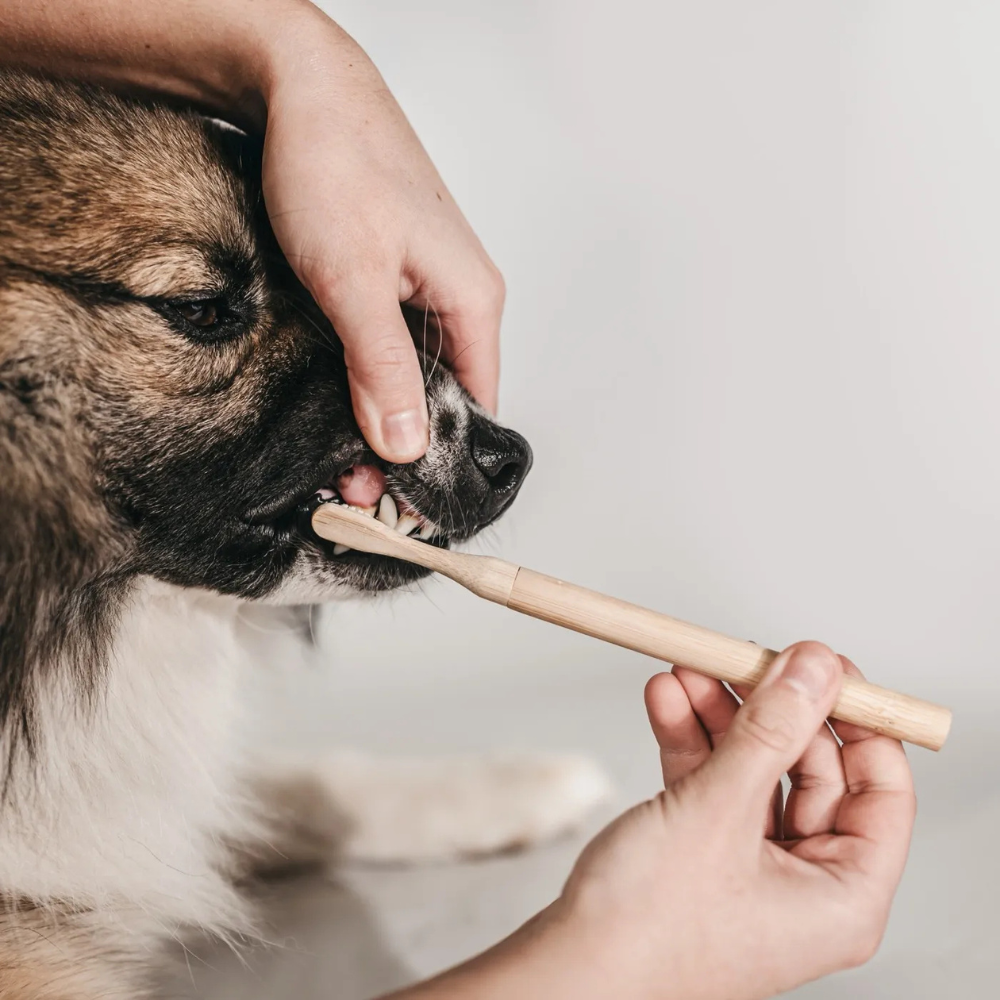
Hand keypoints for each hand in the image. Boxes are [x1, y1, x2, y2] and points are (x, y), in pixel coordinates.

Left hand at [0, 0, 502, 463]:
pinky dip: (368, 377)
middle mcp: (461, 297)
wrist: (299, 88)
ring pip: (417, 372)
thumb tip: (407, 445)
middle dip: (404, 445)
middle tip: (350, 484)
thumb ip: (382, 368)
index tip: (397, 503)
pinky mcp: (394, 276)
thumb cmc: (333, 164)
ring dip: (382, 413)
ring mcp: (427, 285)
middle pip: (447, 396)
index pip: (477, 408)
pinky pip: (393, 344)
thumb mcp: (351, 281)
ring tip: (338, 453)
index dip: (439, 461)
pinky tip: (336, 396)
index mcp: (473, 301)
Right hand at [388, 642, 915, 999]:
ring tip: (685, 669)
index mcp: (842, 895)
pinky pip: (713, 786)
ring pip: (754, 770)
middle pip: (809, 769)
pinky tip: (664, 701)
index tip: (820, 665)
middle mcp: (806, 886)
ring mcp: (753, 870)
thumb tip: (814, 667)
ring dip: (719, 717)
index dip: (855, 719)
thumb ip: (771, 731)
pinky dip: (690, 743)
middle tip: (739, 657)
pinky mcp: (707, 857)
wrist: (568, 969)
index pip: (881, 788)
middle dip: (766, 709)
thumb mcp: (718, 811)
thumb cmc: (645, 926)